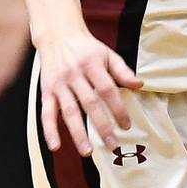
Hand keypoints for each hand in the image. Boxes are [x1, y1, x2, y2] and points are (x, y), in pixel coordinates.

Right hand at [36, 29, 143, 155]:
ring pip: (68, 112)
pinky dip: (50, 130)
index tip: (126, 125)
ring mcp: (59, 84)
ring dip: (77, 133)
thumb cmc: (87, 48)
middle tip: (112, 145)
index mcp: (93, 65)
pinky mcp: (46, 91)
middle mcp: (75, 75)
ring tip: (87, 151)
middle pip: (90, 104)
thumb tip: (140, 85)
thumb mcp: (107, 54)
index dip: (118, 108)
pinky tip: (56, 146)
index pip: (108, 90)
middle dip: (101, 126)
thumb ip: (122, 71)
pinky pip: (46, 113)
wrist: (58, 36)